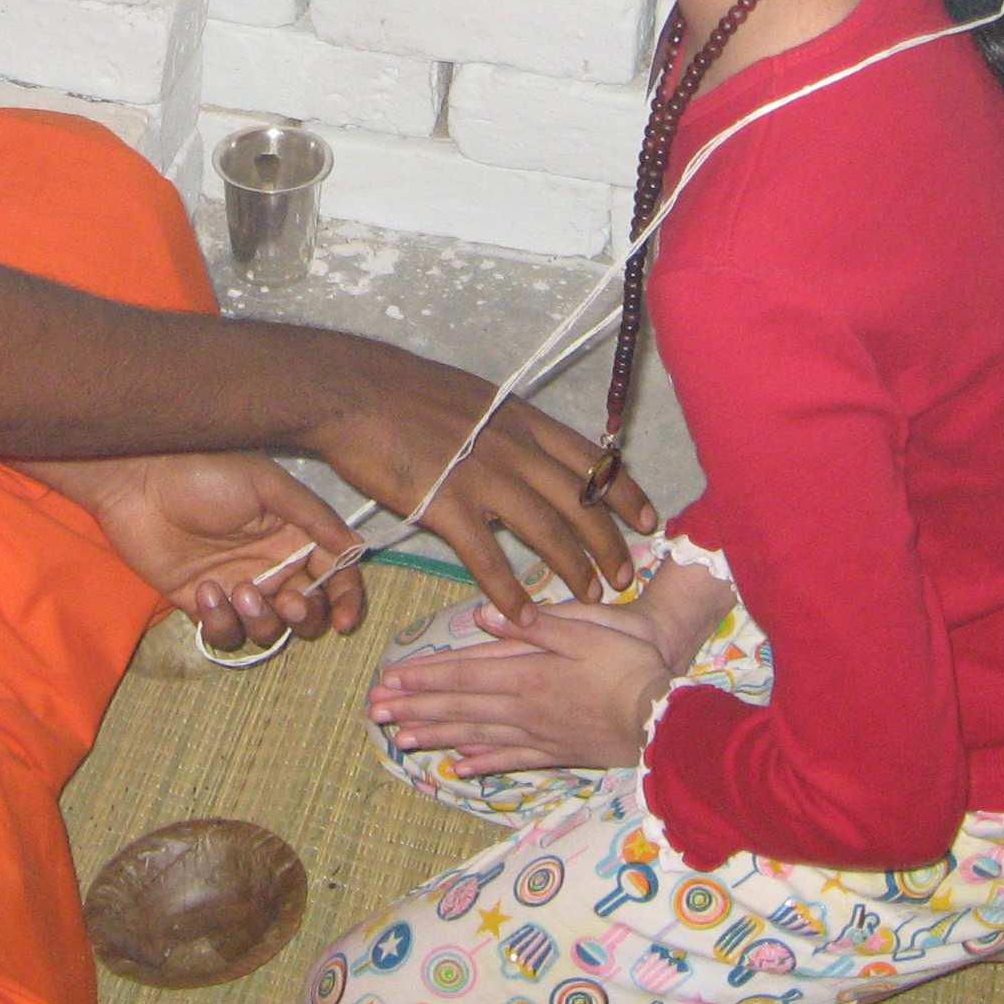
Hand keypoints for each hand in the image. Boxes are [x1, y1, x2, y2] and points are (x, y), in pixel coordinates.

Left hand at [67, 452, 369, 650]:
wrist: (139, 480)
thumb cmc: (206, 472)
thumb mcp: (268, 485)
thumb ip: (315, 519)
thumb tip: (358, 550)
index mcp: (294, 534)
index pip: (334, 575)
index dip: (346, 600)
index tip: (344, 621)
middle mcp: (271, 564)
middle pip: (306, 611)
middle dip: (305, 616)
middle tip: (288, 601)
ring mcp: (236, 586)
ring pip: (267, 629)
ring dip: (261, 620)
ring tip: (239, 590)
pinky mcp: (200, 602)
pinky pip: (223, 633)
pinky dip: (221, 622)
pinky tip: (206, 590)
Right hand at [311, 349, 659, 621]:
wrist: (355, 390)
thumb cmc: (405, 391)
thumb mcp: (474, 397)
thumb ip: (505, 427)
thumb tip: (526, 447)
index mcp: (521, 420)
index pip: (589, 459)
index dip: (624, 492)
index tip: (648, 518)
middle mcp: (513, 448)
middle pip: (578, 501)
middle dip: (608, 542)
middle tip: (625, 576)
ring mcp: (481, 476)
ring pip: (545, 530)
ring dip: (573, 567)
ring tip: (591, 596)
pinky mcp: (445, 504)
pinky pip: (486, 556)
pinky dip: (508, 588)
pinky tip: (523, 613)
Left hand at [364, 601, 678, 776]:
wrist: (667, 716)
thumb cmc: (629, 662)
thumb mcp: (584, 629)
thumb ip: (533, 624)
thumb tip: (482, 615)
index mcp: (526, 674)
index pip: (461, 675)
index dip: (421, 678)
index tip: (387, 681)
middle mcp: (524, 708)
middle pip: (459, 707)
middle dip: (415, 708)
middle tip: (375, 713)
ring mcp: (539, 735)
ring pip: (476, 736)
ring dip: (436, 736)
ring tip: (401, 740)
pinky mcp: (557, 753)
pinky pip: (510, 759)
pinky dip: (482, 762)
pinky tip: (460, 768)